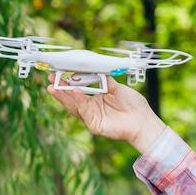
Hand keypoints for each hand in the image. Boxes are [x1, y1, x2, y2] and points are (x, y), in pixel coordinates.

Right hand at [46, 74, 165, 153]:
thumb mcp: (118, 88)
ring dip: (65, 96)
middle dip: (61, 90)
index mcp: (97, 100)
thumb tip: (96, 69)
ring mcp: (93, 118)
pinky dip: (80, 101)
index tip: (61, 73)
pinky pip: (85, 112)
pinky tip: (75, 91)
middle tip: (51, 79)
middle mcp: (92, 109)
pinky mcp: (95, 125)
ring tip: (56, 86)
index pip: (79, 91)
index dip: (69, 83)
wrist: (144, 122)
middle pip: (73, 99)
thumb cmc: (135, 107)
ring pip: (75, 106)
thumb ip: (105, 81)